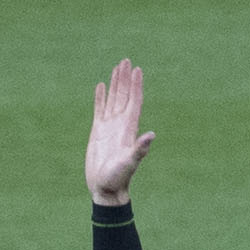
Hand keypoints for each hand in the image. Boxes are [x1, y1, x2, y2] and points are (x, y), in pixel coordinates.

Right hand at [86, 58, 154, 204]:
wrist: (106, 189)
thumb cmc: (119, 178)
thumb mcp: (129, 163)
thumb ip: (139, 149)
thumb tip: (151, 135)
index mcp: (129, 128)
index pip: (134, 101)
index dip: (136, 85)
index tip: (137, 69)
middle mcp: (120, 124)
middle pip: (124, 95)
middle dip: (125, 78)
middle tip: (126, 60)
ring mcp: (109, 127)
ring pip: (113, 99)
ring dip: (115, 84)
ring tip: (116, 67)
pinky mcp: (97, 132)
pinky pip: (99, 110)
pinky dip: (100, 97)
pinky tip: (100, 86)